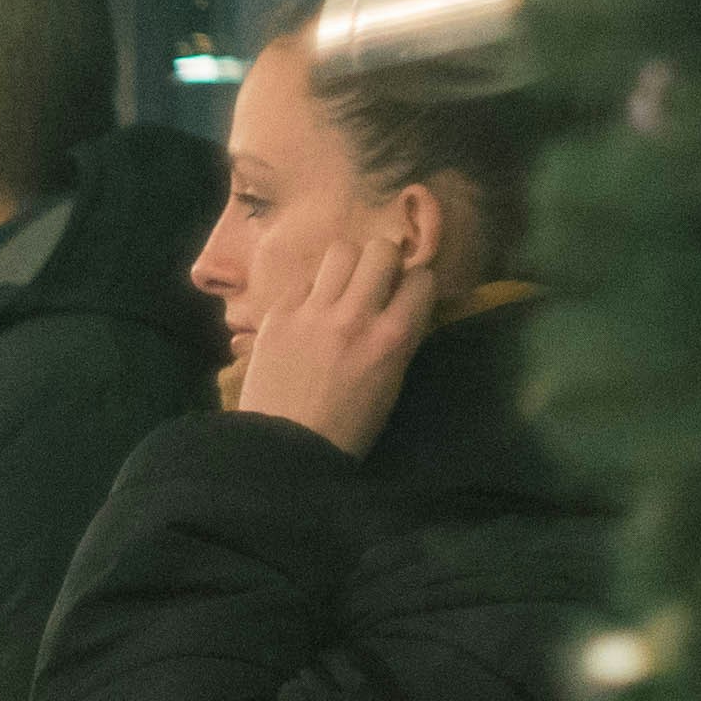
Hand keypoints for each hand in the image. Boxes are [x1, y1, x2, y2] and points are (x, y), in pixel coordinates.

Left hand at [232, 231, 437, 459]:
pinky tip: (308, 314)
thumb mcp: (390, 384)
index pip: (421, 279)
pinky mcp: (278, 314)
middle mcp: (356, 315)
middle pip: (381, 249)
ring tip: (342, 288)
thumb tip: (400, 304)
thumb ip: (398, 338)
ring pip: (340, 251)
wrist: (284, 450)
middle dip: (384, 262)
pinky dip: (311, 292)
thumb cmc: (347, 429)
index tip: (407, 296)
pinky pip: (304, 280)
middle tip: (376, 282)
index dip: (416, 286)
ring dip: (348, 266)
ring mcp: (313, 311)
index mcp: (393, 338)